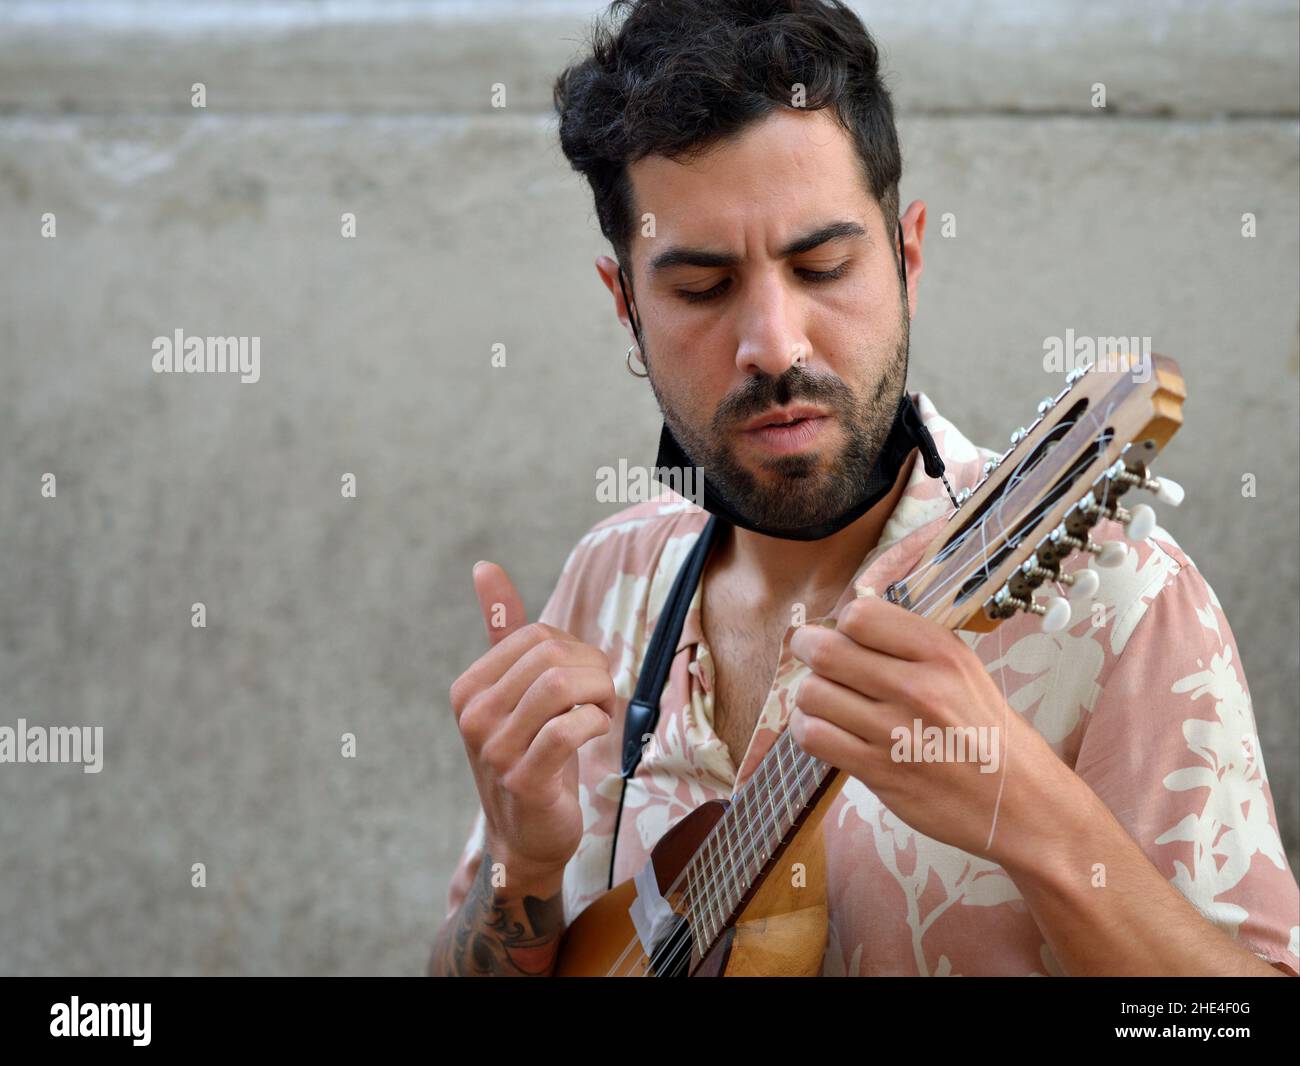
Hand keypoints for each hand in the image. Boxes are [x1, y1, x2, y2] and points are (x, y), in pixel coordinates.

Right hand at [448, 561, 614, 890]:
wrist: (526, 837)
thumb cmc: (528, 756)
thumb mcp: (514, 692)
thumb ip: (503, 633)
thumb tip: (484, 567)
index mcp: (468, 689)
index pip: (535, 636)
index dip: (575, 649)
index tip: (585, 677)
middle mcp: (473, 716)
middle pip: (550, 657)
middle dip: (593, 670)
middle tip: (603, 695)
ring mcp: (494, 750)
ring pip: (560, 687)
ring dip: (598, 694)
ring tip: (602, 711)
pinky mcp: (524, 780)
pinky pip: (570, 729)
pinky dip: (596, 724)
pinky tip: (595, 734)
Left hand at [787, 594, 1070, 868]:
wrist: (1018, 802)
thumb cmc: (985, 730)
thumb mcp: (961, 668)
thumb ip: (906, 644)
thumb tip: (842, 625)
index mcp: (940, 652)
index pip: (859, 615)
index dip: (842, 623)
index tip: (845, 635)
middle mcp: (917, 687)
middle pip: (825, 651)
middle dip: (809, 649)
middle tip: (813, 655)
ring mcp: (895, 732)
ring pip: (812, 693)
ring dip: (809, 694)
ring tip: (825, 698)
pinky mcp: (879, 771)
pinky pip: (814, 736)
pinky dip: (807, 728)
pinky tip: (824, 728)